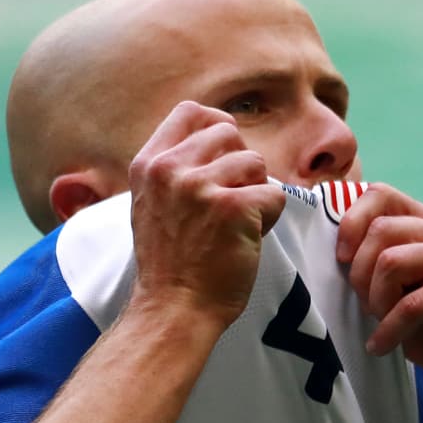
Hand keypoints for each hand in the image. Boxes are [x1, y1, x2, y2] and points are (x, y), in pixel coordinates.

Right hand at [127, 101, 286, 328]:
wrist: (173, 310)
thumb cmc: (170, 266)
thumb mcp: (151, 206)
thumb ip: (173, 172)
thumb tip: (214, 137)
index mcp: (148, 165)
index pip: (190, 112)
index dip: (217, 125)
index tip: (227, 151)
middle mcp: (170, 169)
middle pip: (228, 132)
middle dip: (241, 164)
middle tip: (234, 202)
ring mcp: (200, 187)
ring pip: (255, 162)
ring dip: (257, 192)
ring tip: (239, 225)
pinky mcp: (233, 208)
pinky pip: (274, 193)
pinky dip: (272, 216)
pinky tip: (250, 238)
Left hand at [336, 183, 422, 391]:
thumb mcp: (403, 290)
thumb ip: (378, 264)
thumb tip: (337, 254)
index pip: (381, 194)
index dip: (351, 222)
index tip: (342, 259)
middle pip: (380, 230)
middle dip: (361, 274)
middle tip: (367, 307)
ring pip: (391, 262)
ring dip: (376, 302)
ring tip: (382, 326)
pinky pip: (410, 304)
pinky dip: (389, 331)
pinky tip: (383, 346)